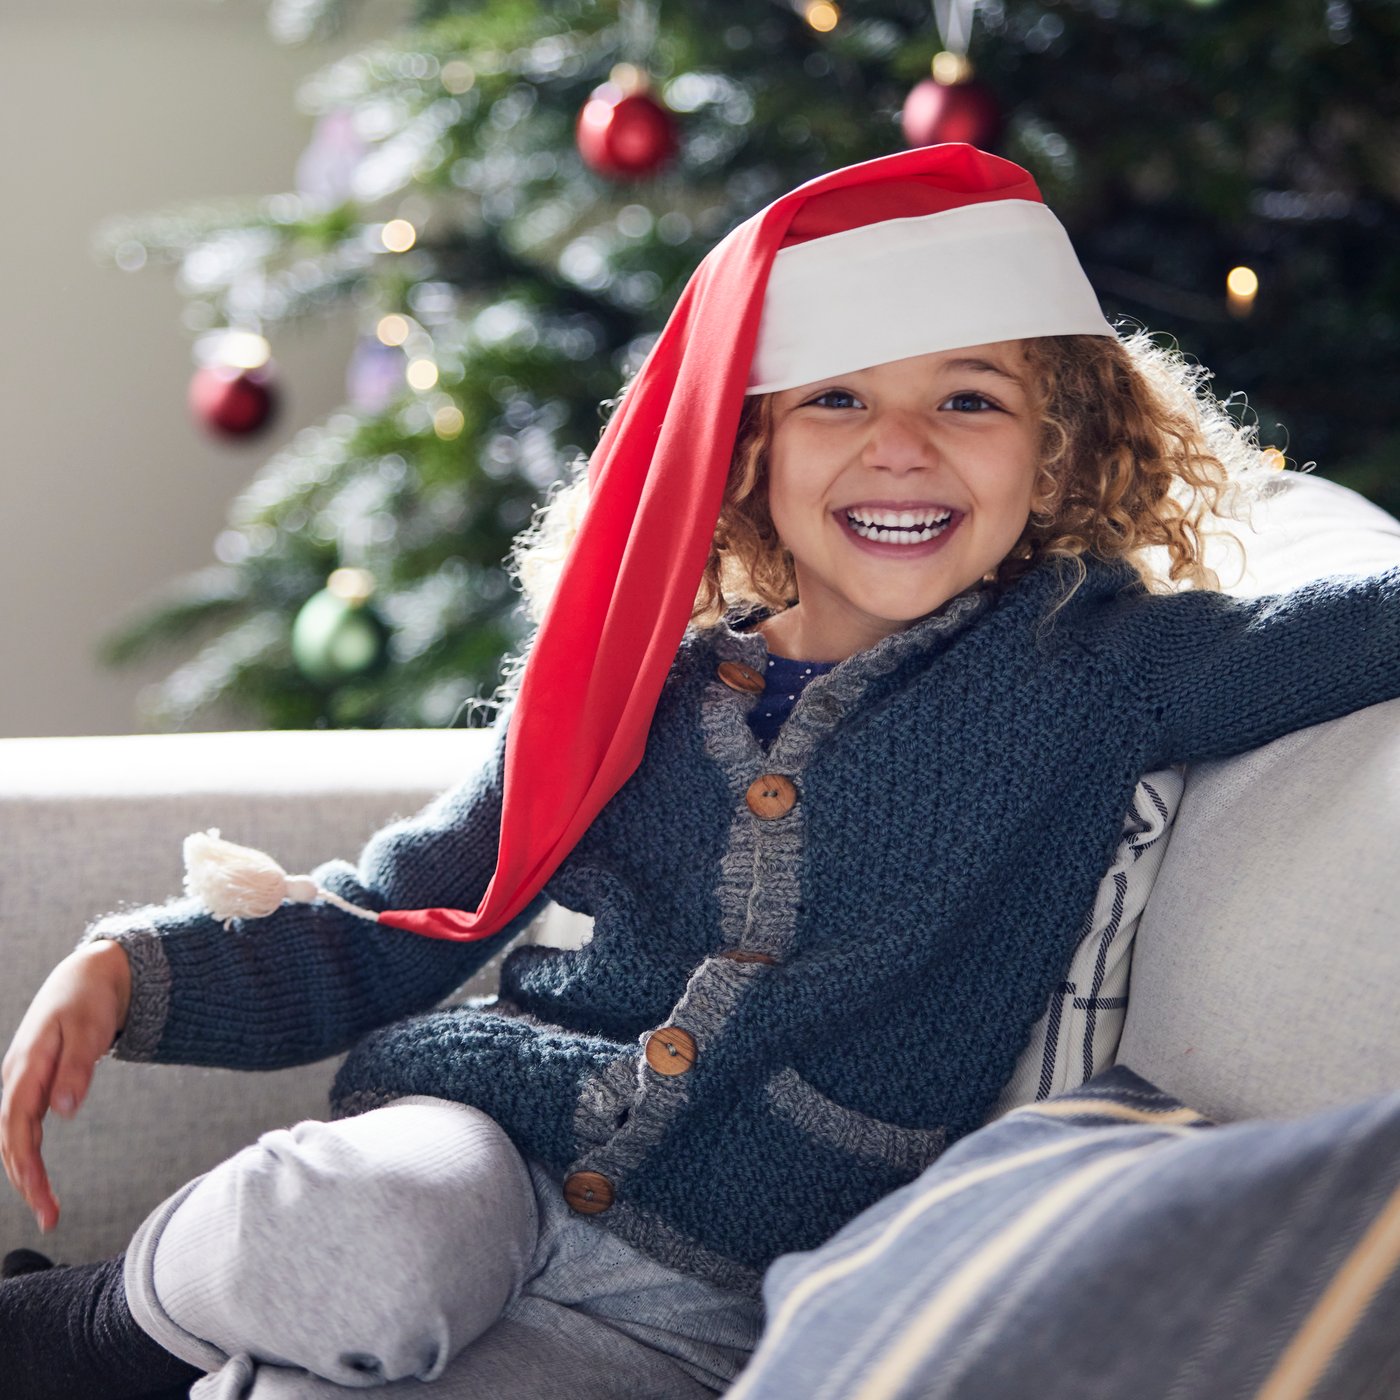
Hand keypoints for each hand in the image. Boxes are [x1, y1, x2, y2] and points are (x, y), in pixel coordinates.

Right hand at [1, 940, 130, 1231]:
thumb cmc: (88, 1000)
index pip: (17, 1125)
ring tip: (46, 1208)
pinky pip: (24, 1127)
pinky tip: (37, 1178)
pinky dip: (29, 1155)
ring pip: (16, 1137)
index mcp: (26, 1067)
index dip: (25, 1163)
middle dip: (26, 1180)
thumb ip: (77, 1069)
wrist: (86, 976)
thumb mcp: (89, 1029)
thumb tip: (63, 1111)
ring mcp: (22, 1083)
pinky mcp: (33, 1085)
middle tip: (48, 1216)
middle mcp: (16, 1078)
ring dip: (26, 1173)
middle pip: (12, 1140)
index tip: (39, 1194)